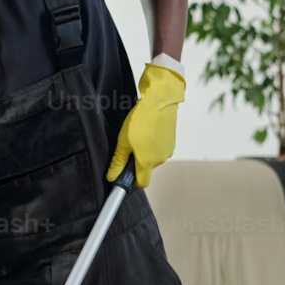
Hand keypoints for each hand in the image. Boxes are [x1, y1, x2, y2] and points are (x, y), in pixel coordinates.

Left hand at [107, 63, 185, 189]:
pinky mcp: (172, 142)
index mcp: (148, 163)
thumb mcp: (123, 142)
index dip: (132, 181)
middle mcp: (160, 160)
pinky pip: (160, 149)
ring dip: (145, 152)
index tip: (124, 173)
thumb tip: (112, 177)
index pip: (142, 183)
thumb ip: (118, 162)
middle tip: (128, 147)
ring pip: (153, 159)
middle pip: (147, 169)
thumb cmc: (140, 121)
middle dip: (137, 163)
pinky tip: (148, 132)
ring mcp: (168, 151)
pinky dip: (153, 145)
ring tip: (139, 135)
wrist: (160, 101)